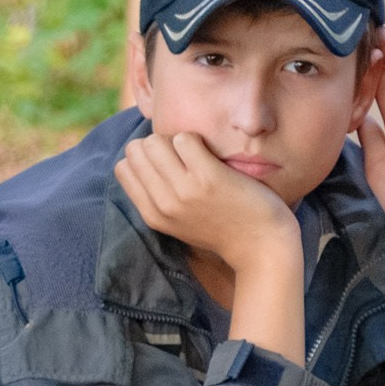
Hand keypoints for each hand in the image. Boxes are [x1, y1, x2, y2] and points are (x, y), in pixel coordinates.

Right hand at [116, 131, 300, 275]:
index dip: (144, 159)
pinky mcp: (208, 177)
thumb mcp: (179, 221)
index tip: (167, 165)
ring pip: (155, 141)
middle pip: (136, 150)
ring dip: (175, 140)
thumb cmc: (223, 228)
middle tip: (183, 157)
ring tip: (197, 156)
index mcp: (152, 215)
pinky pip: (185, 138)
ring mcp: (184, 190)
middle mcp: (162, 203)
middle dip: (157, 145)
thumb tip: (139, 159)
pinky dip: (197, 140)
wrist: (261, 247)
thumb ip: (157, 197)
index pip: (123, 168)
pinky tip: (212, 155)